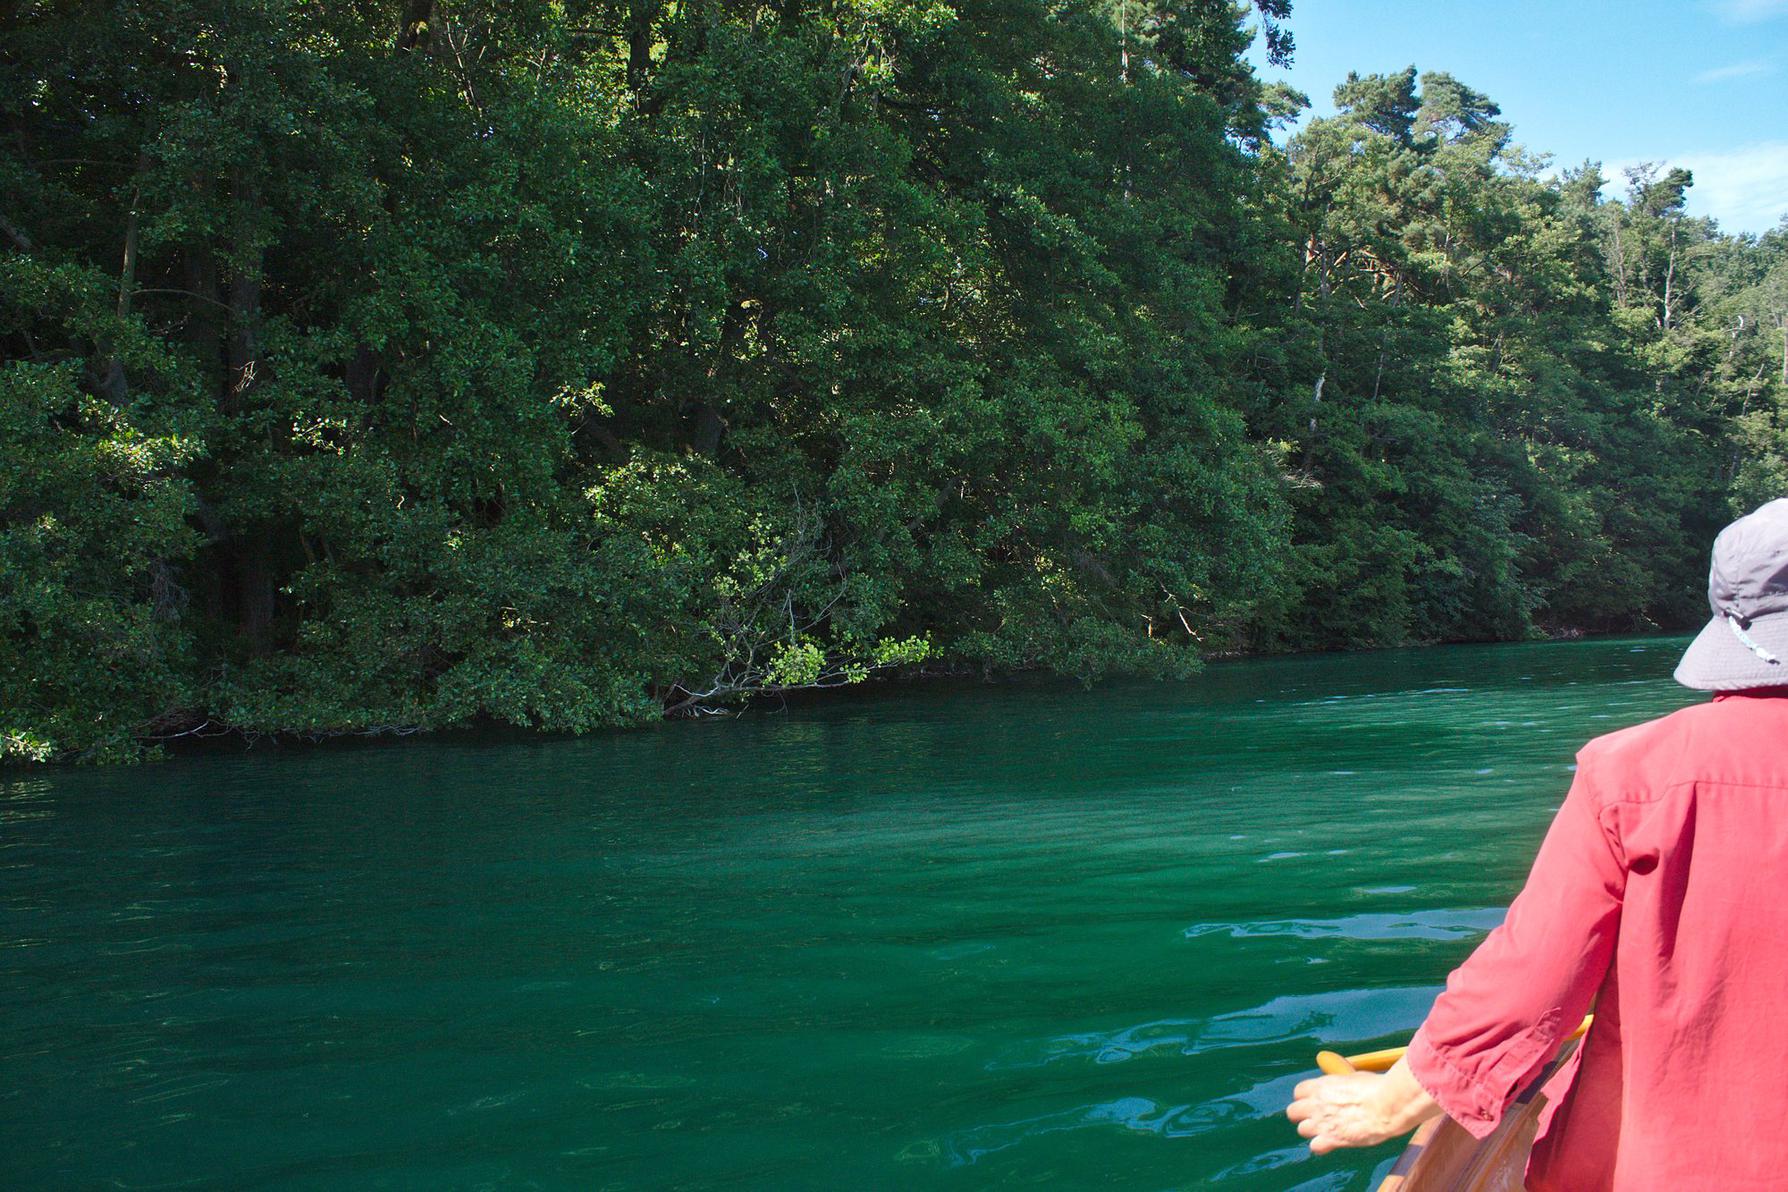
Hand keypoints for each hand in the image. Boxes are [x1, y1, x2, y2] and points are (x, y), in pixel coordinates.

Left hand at [1285, 1070, 1401, 1153]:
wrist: (1387, 1105)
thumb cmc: (1376, 1088)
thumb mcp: (1353, 1076)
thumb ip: (1340, 1082)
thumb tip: (1342, 1081)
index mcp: (1321, 1085)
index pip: (1298, 1092)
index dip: (1306, 1097)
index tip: (1314, 1101)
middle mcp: (1316, 1104)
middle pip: (1293, 1112)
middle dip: (1302, 1115)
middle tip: (1317, 1117)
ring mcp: (1322, 1122)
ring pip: (1302, 1130)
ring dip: (1313, 1131)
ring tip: (1327, 1131)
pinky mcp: (1332, 1139)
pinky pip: (1315, 1147)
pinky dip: (1321, 1147)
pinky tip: (1331, 1144)